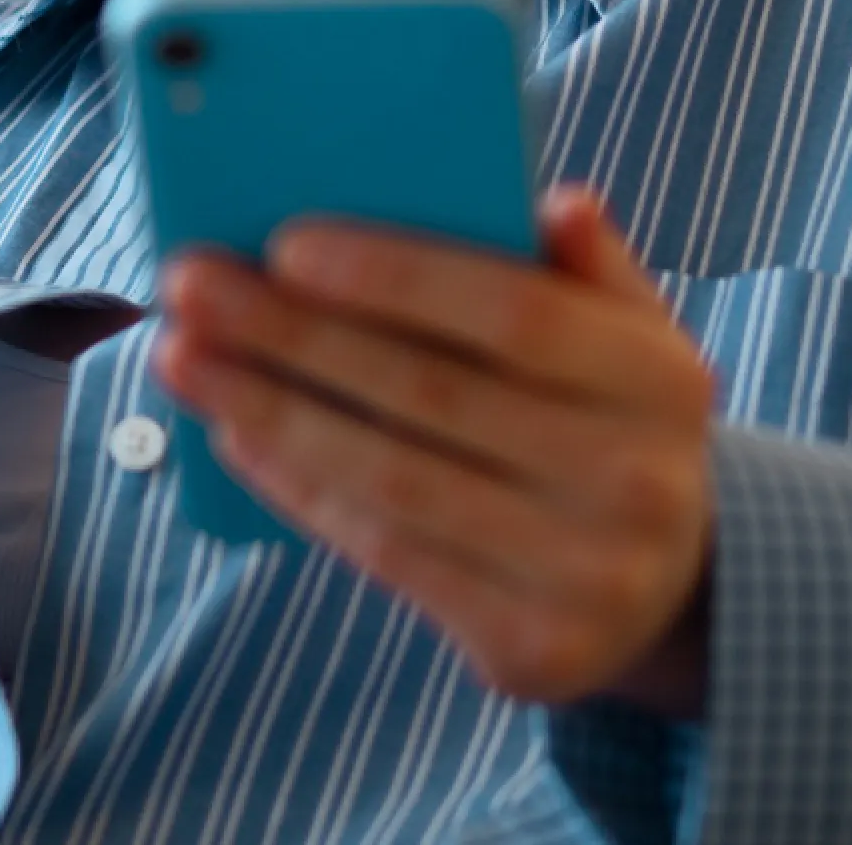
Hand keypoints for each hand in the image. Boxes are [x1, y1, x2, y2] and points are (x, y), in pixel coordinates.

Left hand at [152, 185, 716, 715]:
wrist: (670, 585)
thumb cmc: (608, 420)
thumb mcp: (627, 335)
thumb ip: (586, 267)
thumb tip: (553, 203)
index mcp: (660, 379)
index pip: (516, 315)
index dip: (398, 278)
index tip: (285, 243)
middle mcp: (636, 481)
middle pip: (431, 394)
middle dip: (291, 335)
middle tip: (187, 285)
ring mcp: (586, 575)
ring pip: (392, 480)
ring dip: (267, 412)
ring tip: (181, 357)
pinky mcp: (530, 648)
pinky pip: (387, 554)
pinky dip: (299, 489)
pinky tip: (232, 435)